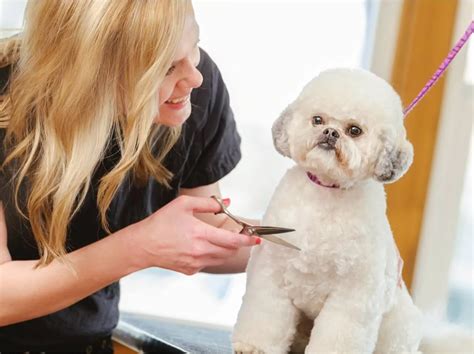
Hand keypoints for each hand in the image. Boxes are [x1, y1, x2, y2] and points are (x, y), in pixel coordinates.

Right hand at [131, 195, 259, 274]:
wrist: (142, 246)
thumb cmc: (161, 223)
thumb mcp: (184, 205)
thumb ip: (209, 203)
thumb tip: (228, 203)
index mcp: (200, 234)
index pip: (233, 241)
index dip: (248, 240)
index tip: (257, 238)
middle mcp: (200, 252)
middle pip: (230, 251)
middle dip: (237, 243)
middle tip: (237, 232)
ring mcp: (196, 264)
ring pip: (221, 258)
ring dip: (225, 248)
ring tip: (216, 237)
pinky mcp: (190, 271)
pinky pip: (208, 262)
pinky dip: (210, 254)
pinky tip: (199, 245)